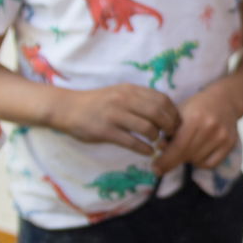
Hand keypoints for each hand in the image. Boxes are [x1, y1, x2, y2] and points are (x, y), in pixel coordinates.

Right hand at [49, 84, 177, 155]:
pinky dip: (144, 149)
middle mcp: (124, 100)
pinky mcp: (105, 131)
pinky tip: (148, 152)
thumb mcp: (119, 93)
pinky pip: (132, 142)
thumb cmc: (97, 102)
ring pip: (147, 128)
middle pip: (159, 113)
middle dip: (169, 127)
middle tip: (169, 135)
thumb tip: (164, 110)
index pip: (162, 99)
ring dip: (156, 138)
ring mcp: (114, 115)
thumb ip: (139, 99)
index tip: (175, 123)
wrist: (68, 108)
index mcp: (130, 90)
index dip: (173, 113)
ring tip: (156, 142)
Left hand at [152, 85, 239, 173]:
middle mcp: (210, 128)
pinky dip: (201, 162)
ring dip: (188, 158)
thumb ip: (168, 131)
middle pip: (187, 155)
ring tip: (187, 146)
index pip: (178, 147)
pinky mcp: (230, 143)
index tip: (156, 169)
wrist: (224, 100)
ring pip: (197, 161)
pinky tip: (198, 152)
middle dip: (173, 160)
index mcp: (195, 118)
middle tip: (167, 158)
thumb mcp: (178, 113)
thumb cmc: (196, 106)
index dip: (165, 160)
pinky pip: (210, 164)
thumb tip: (160, 149)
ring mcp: (222, 136)